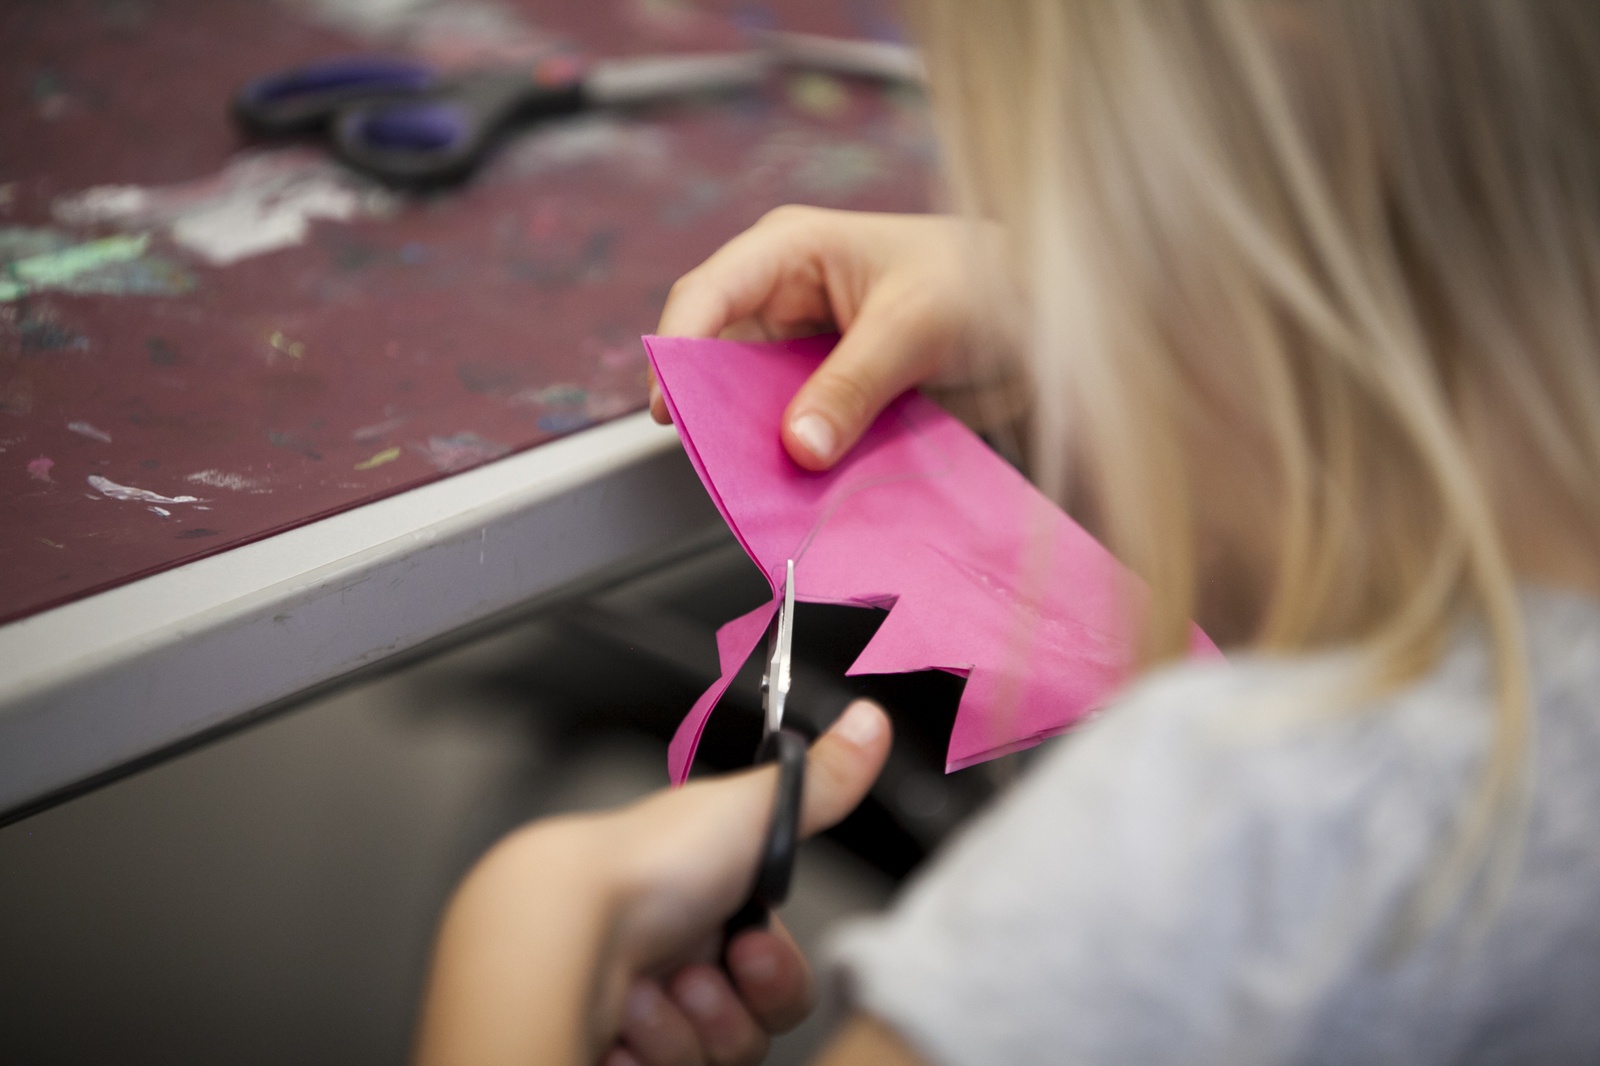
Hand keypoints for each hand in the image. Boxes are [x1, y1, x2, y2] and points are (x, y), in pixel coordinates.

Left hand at [413, 700, 892, 1065]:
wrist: (556, 927)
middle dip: (728, 1007)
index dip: (774, 976)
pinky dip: (647, 1054)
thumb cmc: (642, 867)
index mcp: (706, 907)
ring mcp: (642, 1013)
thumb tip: (872, 719)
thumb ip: (823, 781)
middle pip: (748, 1026)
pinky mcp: (617, 1054)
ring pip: (709, 1057)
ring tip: (643, 994)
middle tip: (694, 976)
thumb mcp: (755, 812)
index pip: (772, 976)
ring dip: (683, 1029)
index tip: (751, 954)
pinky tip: (619, 1026)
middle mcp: (673, 960)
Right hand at [653, 207, 1022, 469]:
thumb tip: (799, 447)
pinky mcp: (828, 391)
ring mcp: (803, 349)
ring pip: (748, 400)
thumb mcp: (914, 326)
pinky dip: (791, 456)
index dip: (678, 352)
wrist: (1041, 314)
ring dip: (754, 440)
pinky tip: (797, 484)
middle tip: (718, 463)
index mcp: (790, 250)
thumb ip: (852, 385)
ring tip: (761, 483)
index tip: (672, 411)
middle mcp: (783, 297)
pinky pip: (791, 427)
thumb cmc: (982, 282)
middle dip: (713, 408)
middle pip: (715, 356)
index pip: (706, 295)